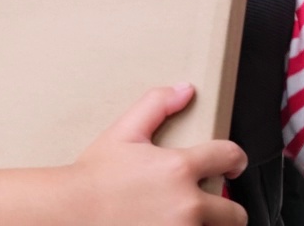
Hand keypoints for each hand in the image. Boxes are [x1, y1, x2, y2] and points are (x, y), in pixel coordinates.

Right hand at [71, 84, 247, 224]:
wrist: (67, 215)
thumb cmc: (92, 178)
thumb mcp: (124, 133)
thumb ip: (156, 105)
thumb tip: (185, 89)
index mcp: (179, 169)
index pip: (229, 157)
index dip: (236, 159)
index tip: (233, 166)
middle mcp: (186, 206)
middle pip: (234, 214)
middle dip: (228, 210)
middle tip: (214, 208)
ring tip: (187, 221)